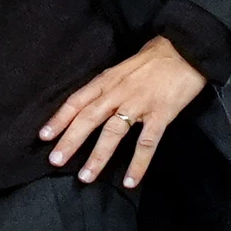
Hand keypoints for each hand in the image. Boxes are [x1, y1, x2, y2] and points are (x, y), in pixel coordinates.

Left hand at [38, 35, 207, 188]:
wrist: (187, 50)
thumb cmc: (154, 58)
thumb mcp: (123, 67)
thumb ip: (107, 85)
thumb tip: (90, 102)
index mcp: (108, 80)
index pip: (78, 100)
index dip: (60, 118)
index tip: (44, 136)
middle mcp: (119, 92)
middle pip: (89, 117)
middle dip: (70, 140)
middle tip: (55, 161)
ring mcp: (140, 104)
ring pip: (113, 132)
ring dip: (98, 156)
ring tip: (86, 177)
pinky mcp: (161, 114)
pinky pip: (146, 143)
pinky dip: (138, 163)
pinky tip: (130, 181)